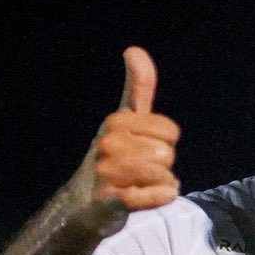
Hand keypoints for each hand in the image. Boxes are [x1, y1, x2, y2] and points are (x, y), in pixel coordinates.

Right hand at [68, 46, 180, 235]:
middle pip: (166, 154)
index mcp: (115, 122)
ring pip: (161, 175)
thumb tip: (134, 49)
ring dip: (161, 184)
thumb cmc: (113, 159)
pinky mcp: (110, 202)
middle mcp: (108, 144)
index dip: (167, 141)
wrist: (85, 205)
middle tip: (143, 169)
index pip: (169, 130)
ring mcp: (107, 174)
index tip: (149, 145)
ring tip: (144, 185)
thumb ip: (138, 88)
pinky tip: (155, 195)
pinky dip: (159, 197)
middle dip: (163, 165)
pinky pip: (148, 196)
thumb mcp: (126, 121)